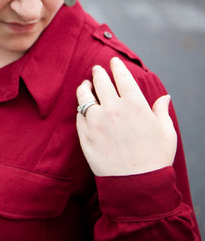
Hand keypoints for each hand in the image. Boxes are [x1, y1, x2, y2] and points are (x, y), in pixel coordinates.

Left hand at [76, 57, 176, 175]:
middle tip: (97, 69)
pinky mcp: (84, 134)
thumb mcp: (165, 132)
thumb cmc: (155, 158)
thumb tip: (164, 97)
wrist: (136, 184)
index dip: (116, 66)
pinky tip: (84, 107)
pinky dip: (81, 108)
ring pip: (84, 95)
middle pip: (100, 81)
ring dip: (85, 87)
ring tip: (86, 85)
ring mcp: (96, 121)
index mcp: (134, 104)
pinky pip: (79, 115)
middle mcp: (112, 109)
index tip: (113, 62)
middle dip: (98, 72)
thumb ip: (160, 111)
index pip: (121, 76)